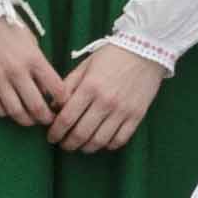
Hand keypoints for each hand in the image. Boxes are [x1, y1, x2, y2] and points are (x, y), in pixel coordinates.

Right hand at [0, 15, 68, 129]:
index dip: (63, 102)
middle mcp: (17, 71)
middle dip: (45, 119)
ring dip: (25, 120)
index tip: (62, 106)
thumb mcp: (32, 43)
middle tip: (47, 121)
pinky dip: (3, 113)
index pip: (56, 89)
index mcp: (34, 59)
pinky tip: (8, 110)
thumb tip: (45, 91)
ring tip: (29, 119)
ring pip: (15, 111)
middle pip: (36, 107)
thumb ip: (40, 66)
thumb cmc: (9, 28)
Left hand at [50, 41, 166, 153]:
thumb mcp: (85, 66)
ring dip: (86, 148)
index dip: (55, 132)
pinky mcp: (137, 115)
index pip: (66, 119)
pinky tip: (102, 142)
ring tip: (80, 146)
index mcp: (89, 87)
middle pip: (81, 134)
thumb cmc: (111, 56)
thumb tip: (54, 108)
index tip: (51, 137)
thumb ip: (68, 87)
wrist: (145, 49)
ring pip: (100, 141)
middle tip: (63, 144)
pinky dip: (108, 145)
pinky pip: (120, 139)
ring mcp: (123, 110)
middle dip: (68, 144)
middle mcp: (105, 101)